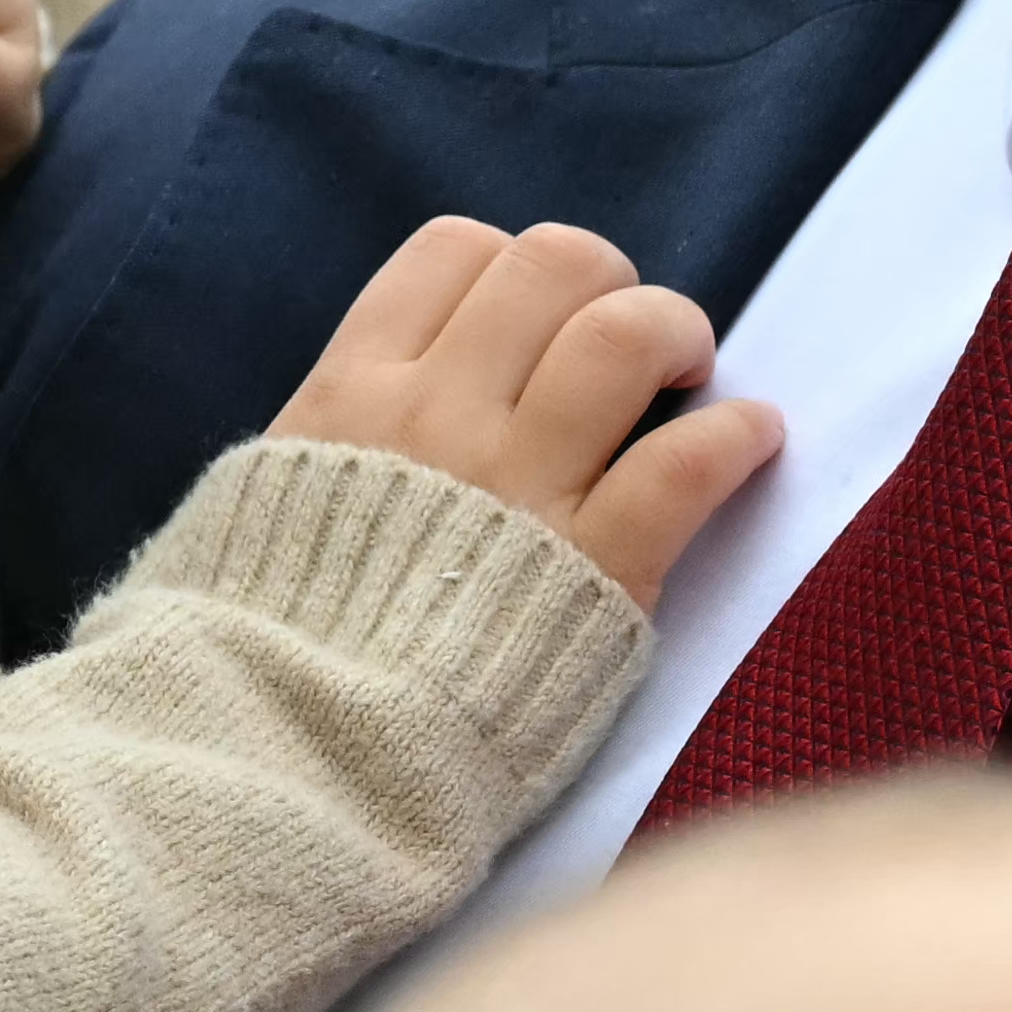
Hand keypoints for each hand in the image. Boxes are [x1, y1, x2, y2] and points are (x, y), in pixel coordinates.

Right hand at [272, 216, 779, 612]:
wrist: (288, 760)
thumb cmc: (262, 651)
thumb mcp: (258, 512)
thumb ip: (324, 446)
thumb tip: (361, 416)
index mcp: (352, 395)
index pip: (454, 251)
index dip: (511, 270)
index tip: (533, 322)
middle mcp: (439, 416)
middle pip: (553, 265)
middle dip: (606, 286)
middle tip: (624, 344)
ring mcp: (521, 486)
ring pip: (623, 334)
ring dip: (676, 332)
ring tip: (689, 370)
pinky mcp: (597, 567)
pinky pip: (689, 462)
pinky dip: (738, 437)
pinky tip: (753, 440)